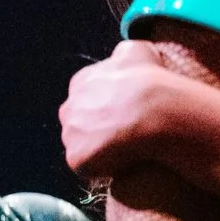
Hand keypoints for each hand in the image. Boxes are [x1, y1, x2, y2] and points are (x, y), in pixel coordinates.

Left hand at [60, 41, 180, 179]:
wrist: (150, 110)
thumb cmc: (147, 80)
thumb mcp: (137, 52)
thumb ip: (124, 53)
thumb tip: (122, 56)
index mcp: (80, 83)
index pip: (87, 100)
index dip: (107, 111)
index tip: (125, 116)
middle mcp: (68, 107)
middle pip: (81, 125)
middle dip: (99, 131)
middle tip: (126, 136)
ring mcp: (70, 134)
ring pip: (83, 148)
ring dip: (101, 152)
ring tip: (126, 152)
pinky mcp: (76, 158)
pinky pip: (89, 168)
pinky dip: (104, 169)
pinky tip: (123, 163)